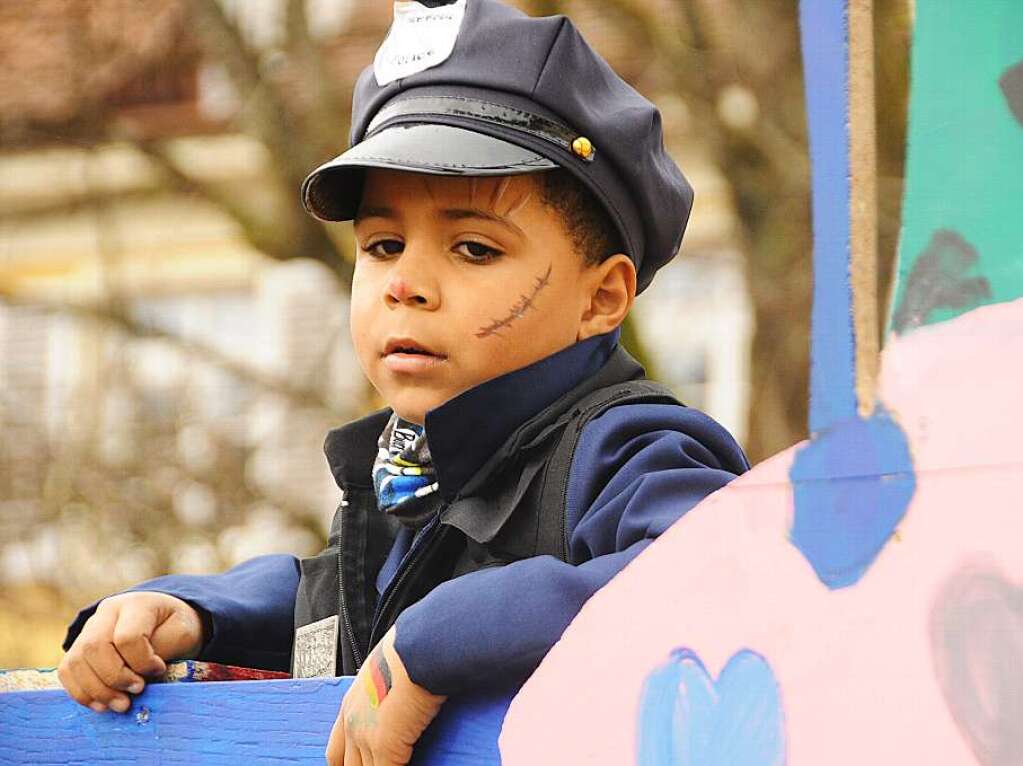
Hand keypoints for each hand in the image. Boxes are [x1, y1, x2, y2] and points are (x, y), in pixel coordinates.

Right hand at [58, 591, 204, 713]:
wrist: (166, 622)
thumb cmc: (176, 628)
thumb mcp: (183, 633)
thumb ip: (162, 650)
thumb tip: (138, 678)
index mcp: (136, 604)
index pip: (127, 636)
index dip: (142, 662)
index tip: (159, 670)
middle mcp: (107, 613)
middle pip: (94, 647)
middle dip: (114, 678)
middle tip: (137, 691)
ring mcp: (90, 629)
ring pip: (76, 661)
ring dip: (97, 691)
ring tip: (121, 705)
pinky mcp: (80, 647)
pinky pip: (67, 671)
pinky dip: (81, 693)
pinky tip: (102, 705)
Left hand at [326, 626, 445, 764]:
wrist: (415, 650)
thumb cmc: (407, 652)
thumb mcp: (385, 672)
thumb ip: (385, 688)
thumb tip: (402, 687)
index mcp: (351, 704)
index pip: (337, 750)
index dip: (348, 761)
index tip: (358, 764)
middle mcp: (351, 722)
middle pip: (346, 765)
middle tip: (374, 764)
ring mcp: (365, 738)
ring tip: (390, 764)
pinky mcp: (386, 748)